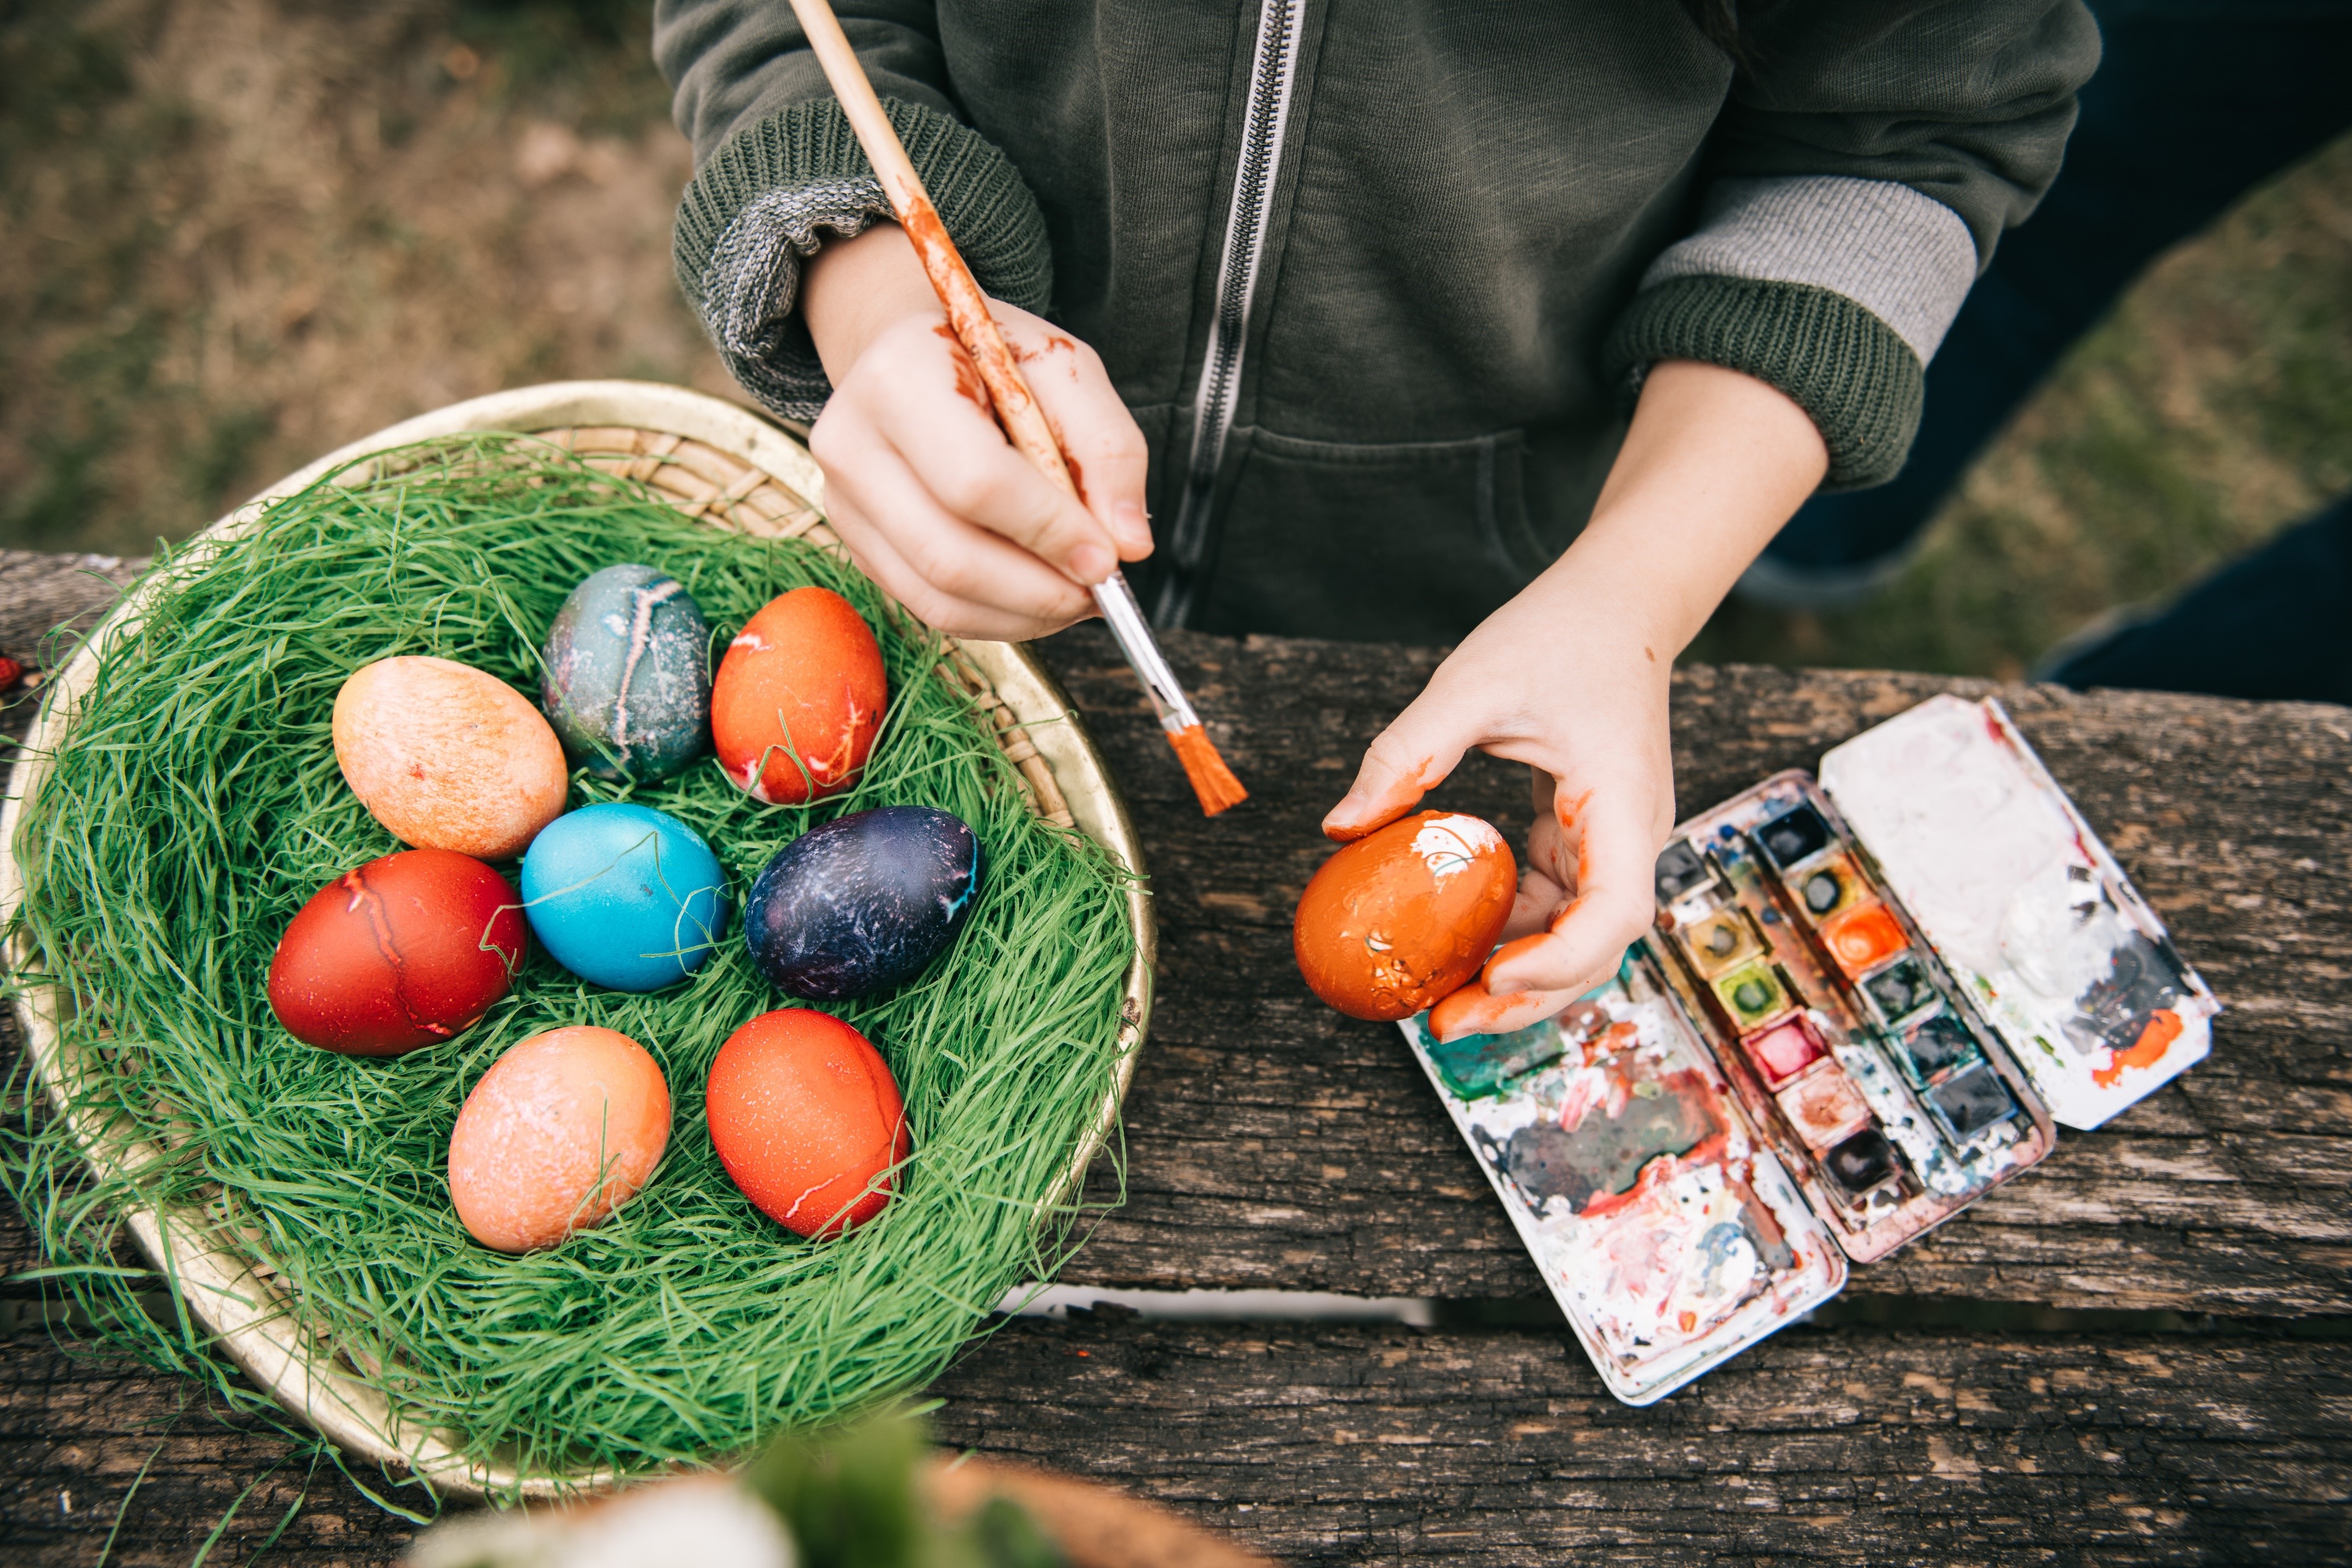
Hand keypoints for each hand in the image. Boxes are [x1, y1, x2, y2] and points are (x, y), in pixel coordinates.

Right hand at [802, 223, 1151, 639]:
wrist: (913, 357)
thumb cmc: (993, 359)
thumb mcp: (1066, 370)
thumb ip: (1109, 448)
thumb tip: (1128, 544)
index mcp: (899, 377)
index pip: (975, 481)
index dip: (1048, 530)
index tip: (1108, 558)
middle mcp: (850, 443)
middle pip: (949, 555)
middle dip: (1040, 590)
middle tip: (1100, 591)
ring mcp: (843, 501)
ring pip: (937, 597)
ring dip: (1023, 614)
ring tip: (1078, 596)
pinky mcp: (854, 542)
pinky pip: (929, 607)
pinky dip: (996, 616)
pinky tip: (1038, 595)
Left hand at [1319, 360, 1830, 1041]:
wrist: (1617, 602)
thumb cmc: (1559, 633)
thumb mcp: (1472, 684)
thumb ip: (1407, 752)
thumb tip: (1340, 825)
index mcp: (1625, 806)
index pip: (1614, 911)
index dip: (1558, 959)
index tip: (1493, 974)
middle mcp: (1629, 838)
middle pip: (1593, 948)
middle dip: (1525, 997)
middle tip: (1443, 1023)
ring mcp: (1608, 843)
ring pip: (1571, 936)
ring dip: (1510, 974)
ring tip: (1437, 1001)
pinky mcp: (1582, 837)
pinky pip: (1548, 903)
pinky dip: (1504, 932)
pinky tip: (1449, 945)